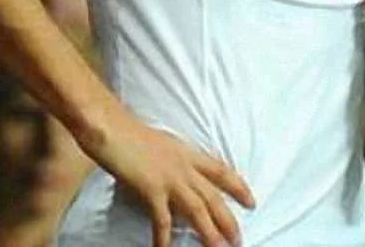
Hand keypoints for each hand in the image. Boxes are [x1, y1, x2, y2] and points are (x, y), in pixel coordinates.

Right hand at [79, 106, 255, 246]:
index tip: (251, 200)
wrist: (113, 129)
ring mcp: (170, 178)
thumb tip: (178, 175)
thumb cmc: (131, 134)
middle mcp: (184, 166)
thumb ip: (174, 160)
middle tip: (238, 238)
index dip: (238, 187)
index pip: (221, 171)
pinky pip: (162, 219)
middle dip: (228, 219)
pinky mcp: (152, 189)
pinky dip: (164, 237)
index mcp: (188, 153)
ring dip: (209, 231)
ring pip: (197, 209)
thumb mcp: (163, 145)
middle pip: (213, 196)